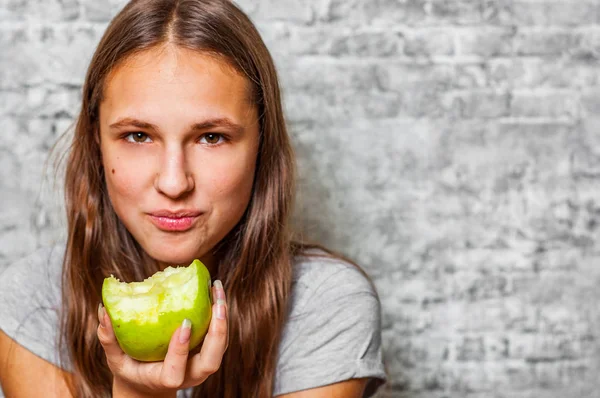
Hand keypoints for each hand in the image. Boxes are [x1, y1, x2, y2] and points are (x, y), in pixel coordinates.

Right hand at [97, 280, 228, 397]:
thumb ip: (109, 340)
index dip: (180, 350)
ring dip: (222, 316)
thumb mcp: (116, 360)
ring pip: (220, 344)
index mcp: (165, 380)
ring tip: (216, 287)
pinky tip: (213, 289)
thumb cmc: (131, 370)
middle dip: (218, 332)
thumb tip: (103, 311)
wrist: (151, 382)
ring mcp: (202, 365)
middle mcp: (190, 376)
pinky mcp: (208, 351)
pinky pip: (219, 333)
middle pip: (211, 360)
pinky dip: (219, 312)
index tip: (184, 323)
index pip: (176, 371)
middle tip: (216, 303)